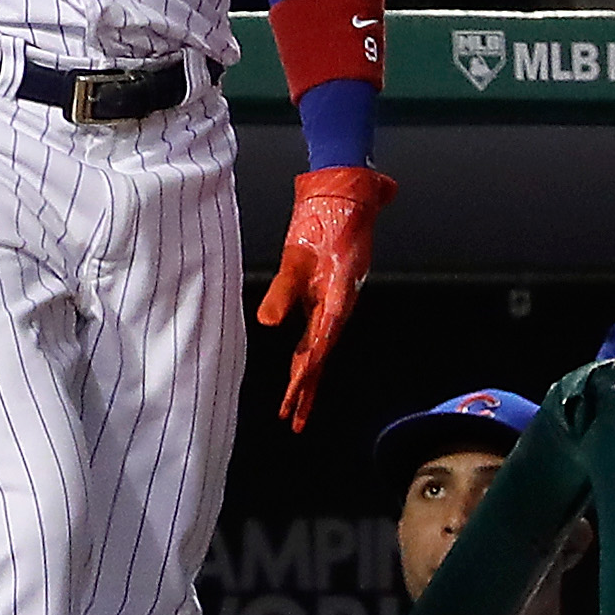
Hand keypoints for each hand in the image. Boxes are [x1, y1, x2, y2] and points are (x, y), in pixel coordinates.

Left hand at [255, 165, 397, 430]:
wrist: (348, 194)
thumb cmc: (323, 221)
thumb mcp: (295, 256)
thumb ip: (283, 291)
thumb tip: (266, 323)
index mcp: (335, 302)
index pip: (316, 351)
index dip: (303, 380)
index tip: (291, 404)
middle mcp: (339, 306)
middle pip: (321, 356)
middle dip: (307, 390)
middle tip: (293, 420)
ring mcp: (338, 299)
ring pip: (322, 345)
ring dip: (310, 374)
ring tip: (296, 404)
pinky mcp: (334, 290)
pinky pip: (323, 329)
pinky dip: (313, 350)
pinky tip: (305, 360)